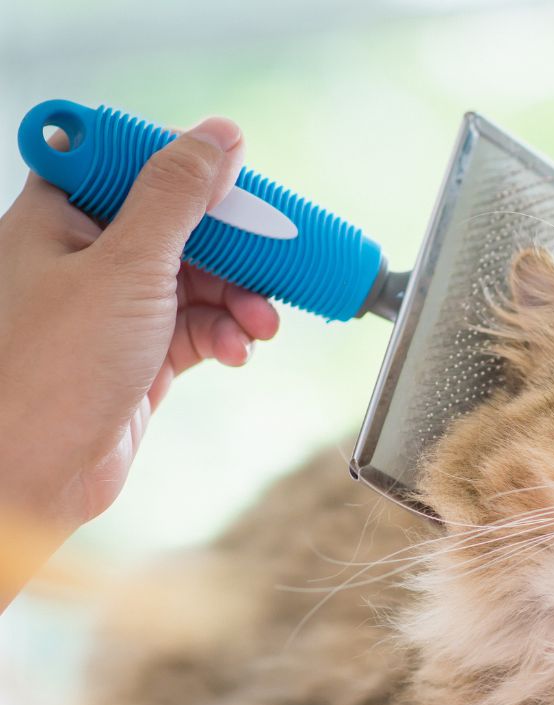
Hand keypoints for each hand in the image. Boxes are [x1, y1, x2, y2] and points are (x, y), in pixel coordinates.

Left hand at [0, 117, 278, 532]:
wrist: (34, 475)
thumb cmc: (53, 369)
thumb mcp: (127, 266)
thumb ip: (176, 196)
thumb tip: (220, 137)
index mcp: (60, 216)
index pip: (127, 161)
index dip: (183, 166)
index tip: (235, 183)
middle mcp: (84, 256)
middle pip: (176, 225)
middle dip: (231, 248)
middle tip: (276, 259)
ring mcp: (113, 308)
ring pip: (195, 280)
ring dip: (237, 298)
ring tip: (261, 324)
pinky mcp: (139, 355)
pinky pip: (197, 327)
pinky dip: (224, 334)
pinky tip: (236, 350)